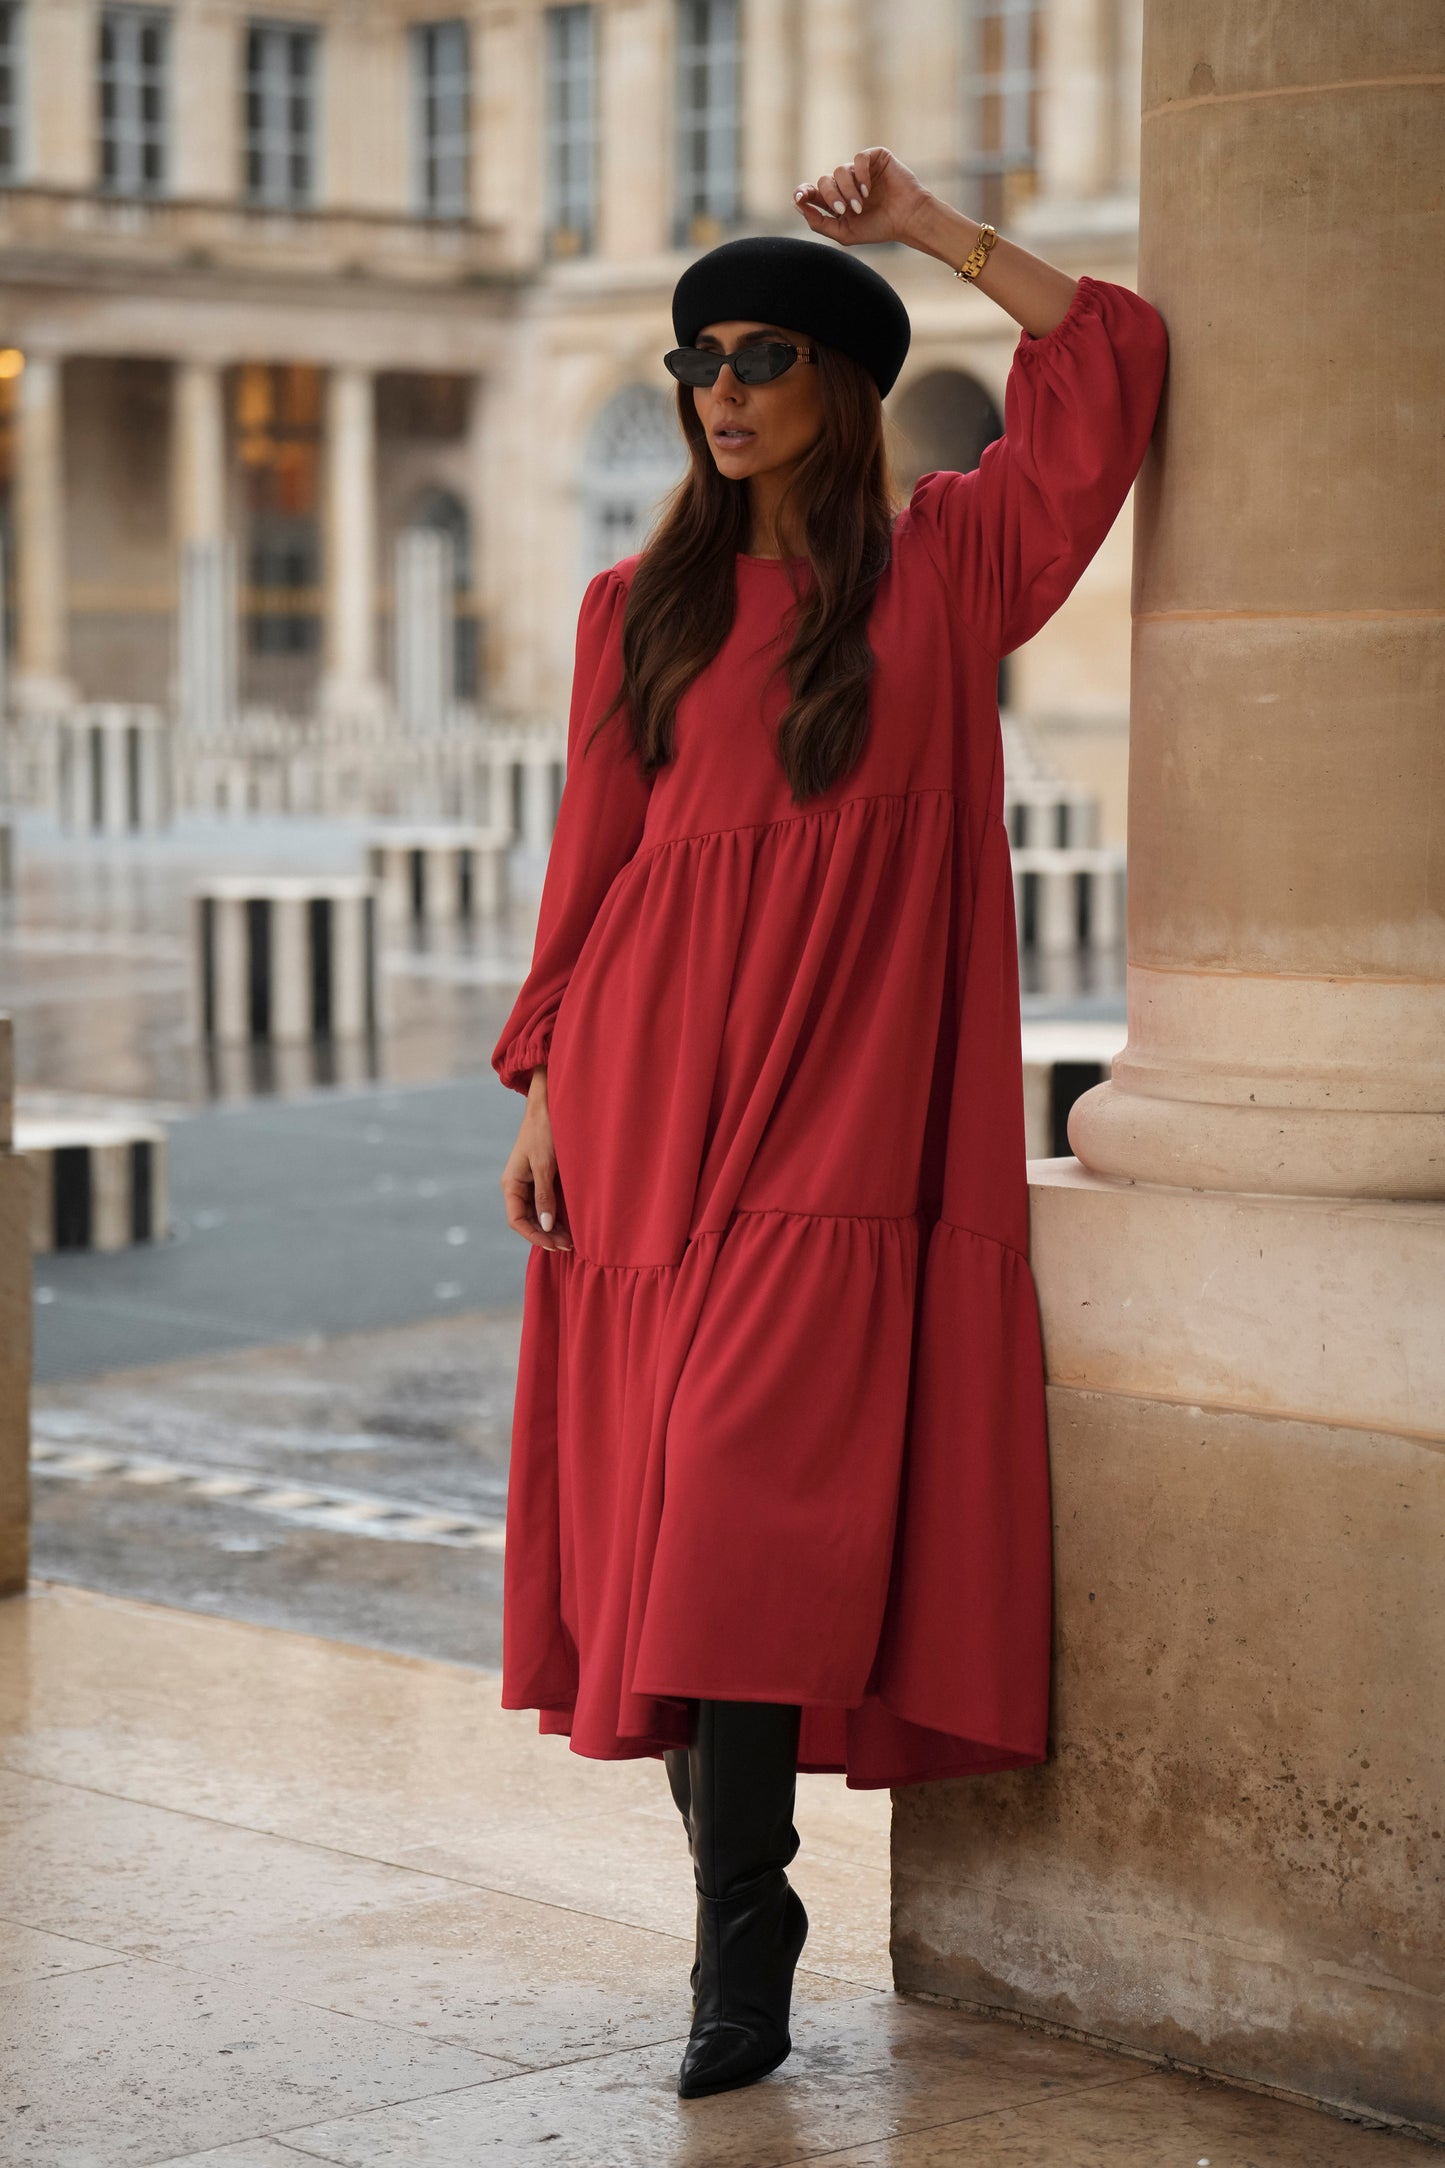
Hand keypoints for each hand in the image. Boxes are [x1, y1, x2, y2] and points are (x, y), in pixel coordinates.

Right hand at [500, 1084, 573, 1251]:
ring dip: (552, 1227)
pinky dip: (555, 1215)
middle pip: (527, 1220)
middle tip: (569, 1245)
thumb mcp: (545, 1165)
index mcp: (511, 1184)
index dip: (535, 1236)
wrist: (550, 1103)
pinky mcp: (541, 1176)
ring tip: (571, 1239)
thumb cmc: (545, 1131)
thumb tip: (546, 1225)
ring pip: (537, 1213)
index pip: (517, 1221)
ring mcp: (529, 1181)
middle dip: (546, 1235)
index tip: (555, 1244)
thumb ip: (544, 1196)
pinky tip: (568, 1223)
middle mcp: (517, 1185)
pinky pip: (544, 1202)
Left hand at [792, 147, 932, 249]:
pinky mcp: (875, 158)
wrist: (907, 219)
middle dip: (831, 196)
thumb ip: (819, 222)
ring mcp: (860, 169)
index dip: (803, 192)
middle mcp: (846, 183)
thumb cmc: (879, 228)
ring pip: (839, 171)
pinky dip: (860, 175)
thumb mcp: (844, 232)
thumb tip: (798, 204)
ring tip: (861, 204)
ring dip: (847, 190)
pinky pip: (858, 158)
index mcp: (837, 201)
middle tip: (844, 210)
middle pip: (824, 181)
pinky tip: (868, 189)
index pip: (812, 191)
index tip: (799, 198)